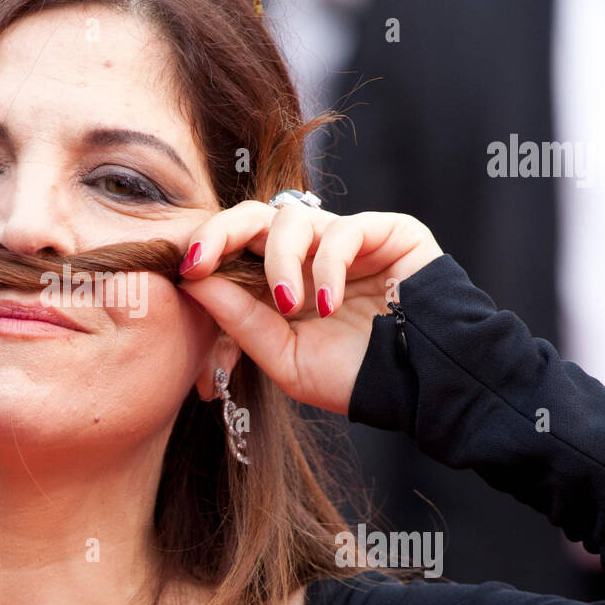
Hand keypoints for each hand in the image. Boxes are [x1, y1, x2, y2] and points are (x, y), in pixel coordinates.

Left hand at [178, 202, 443, 415]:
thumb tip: (193, 281)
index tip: (184, 271)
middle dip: (220, 232)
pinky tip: (329, 304)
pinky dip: (326, 268)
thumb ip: (241, 321)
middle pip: (252, 216)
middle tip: (200, 261)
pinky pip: (341, 230)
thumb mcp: (284, 358)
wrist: (420, 389)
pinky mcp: (384, 231)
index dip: (205, 249)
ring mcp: (344, 240)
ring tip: (291, 305)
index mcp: (279, 280)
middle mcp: (308, 253)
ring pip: (291, 218)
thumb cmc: (354, 377)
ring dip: (279, 261)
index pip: (233, 247)